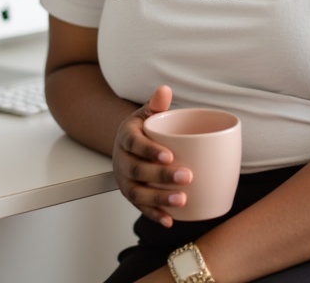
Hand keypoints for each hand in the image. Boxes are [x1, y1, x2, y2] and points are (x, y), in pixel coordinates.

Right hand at [113, 84, 191, 226]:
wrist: (129, 146)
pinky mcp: (131, 196)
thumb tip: (164, 90)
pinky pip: (140, 208)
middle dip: (161, 176)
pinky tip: (170, 220)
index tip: (170, 155)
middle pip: (137, 171)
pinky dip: (154, 215)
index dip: (149, 151)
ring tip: (182, 200)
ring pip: (137, 193)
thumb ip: (157, 104)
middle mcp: (121, 160)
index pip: (134, 144)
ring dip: (159, 199)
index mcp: (126, 137)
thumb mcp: (148, 113)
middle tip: (187, 177)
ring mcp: (125, 180)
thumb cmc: (144, 129)